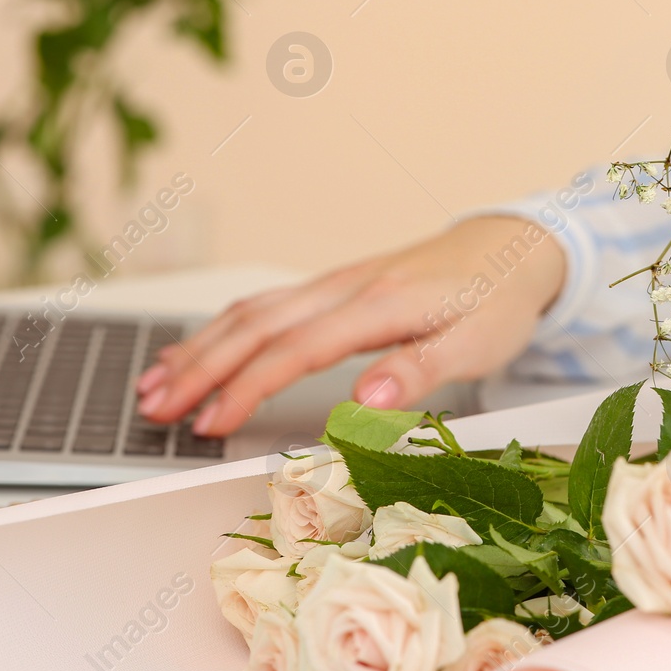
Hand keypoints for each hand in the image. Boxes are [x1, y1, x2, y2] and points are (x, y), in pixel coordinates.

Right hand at [134, 216, 566, 434]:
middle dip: (199, 369)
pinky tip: (199, 349)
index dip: (246, 389)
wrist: (516, 246)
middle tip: (155, 409)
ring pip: (251, 311)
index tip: (209, 424)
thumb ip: (420, 372)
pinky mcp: (336, 287)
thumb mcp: (478, 344)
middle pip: (255, 326)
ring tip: (155, 385)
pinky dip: (223, 328)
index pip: (294, 351)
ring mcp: (336, 284)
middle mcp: (346, 287)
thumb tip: (365, 399)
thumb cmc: (499, 299)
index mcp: (378, 304)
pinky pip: (266, 305)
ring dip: (200, 347)